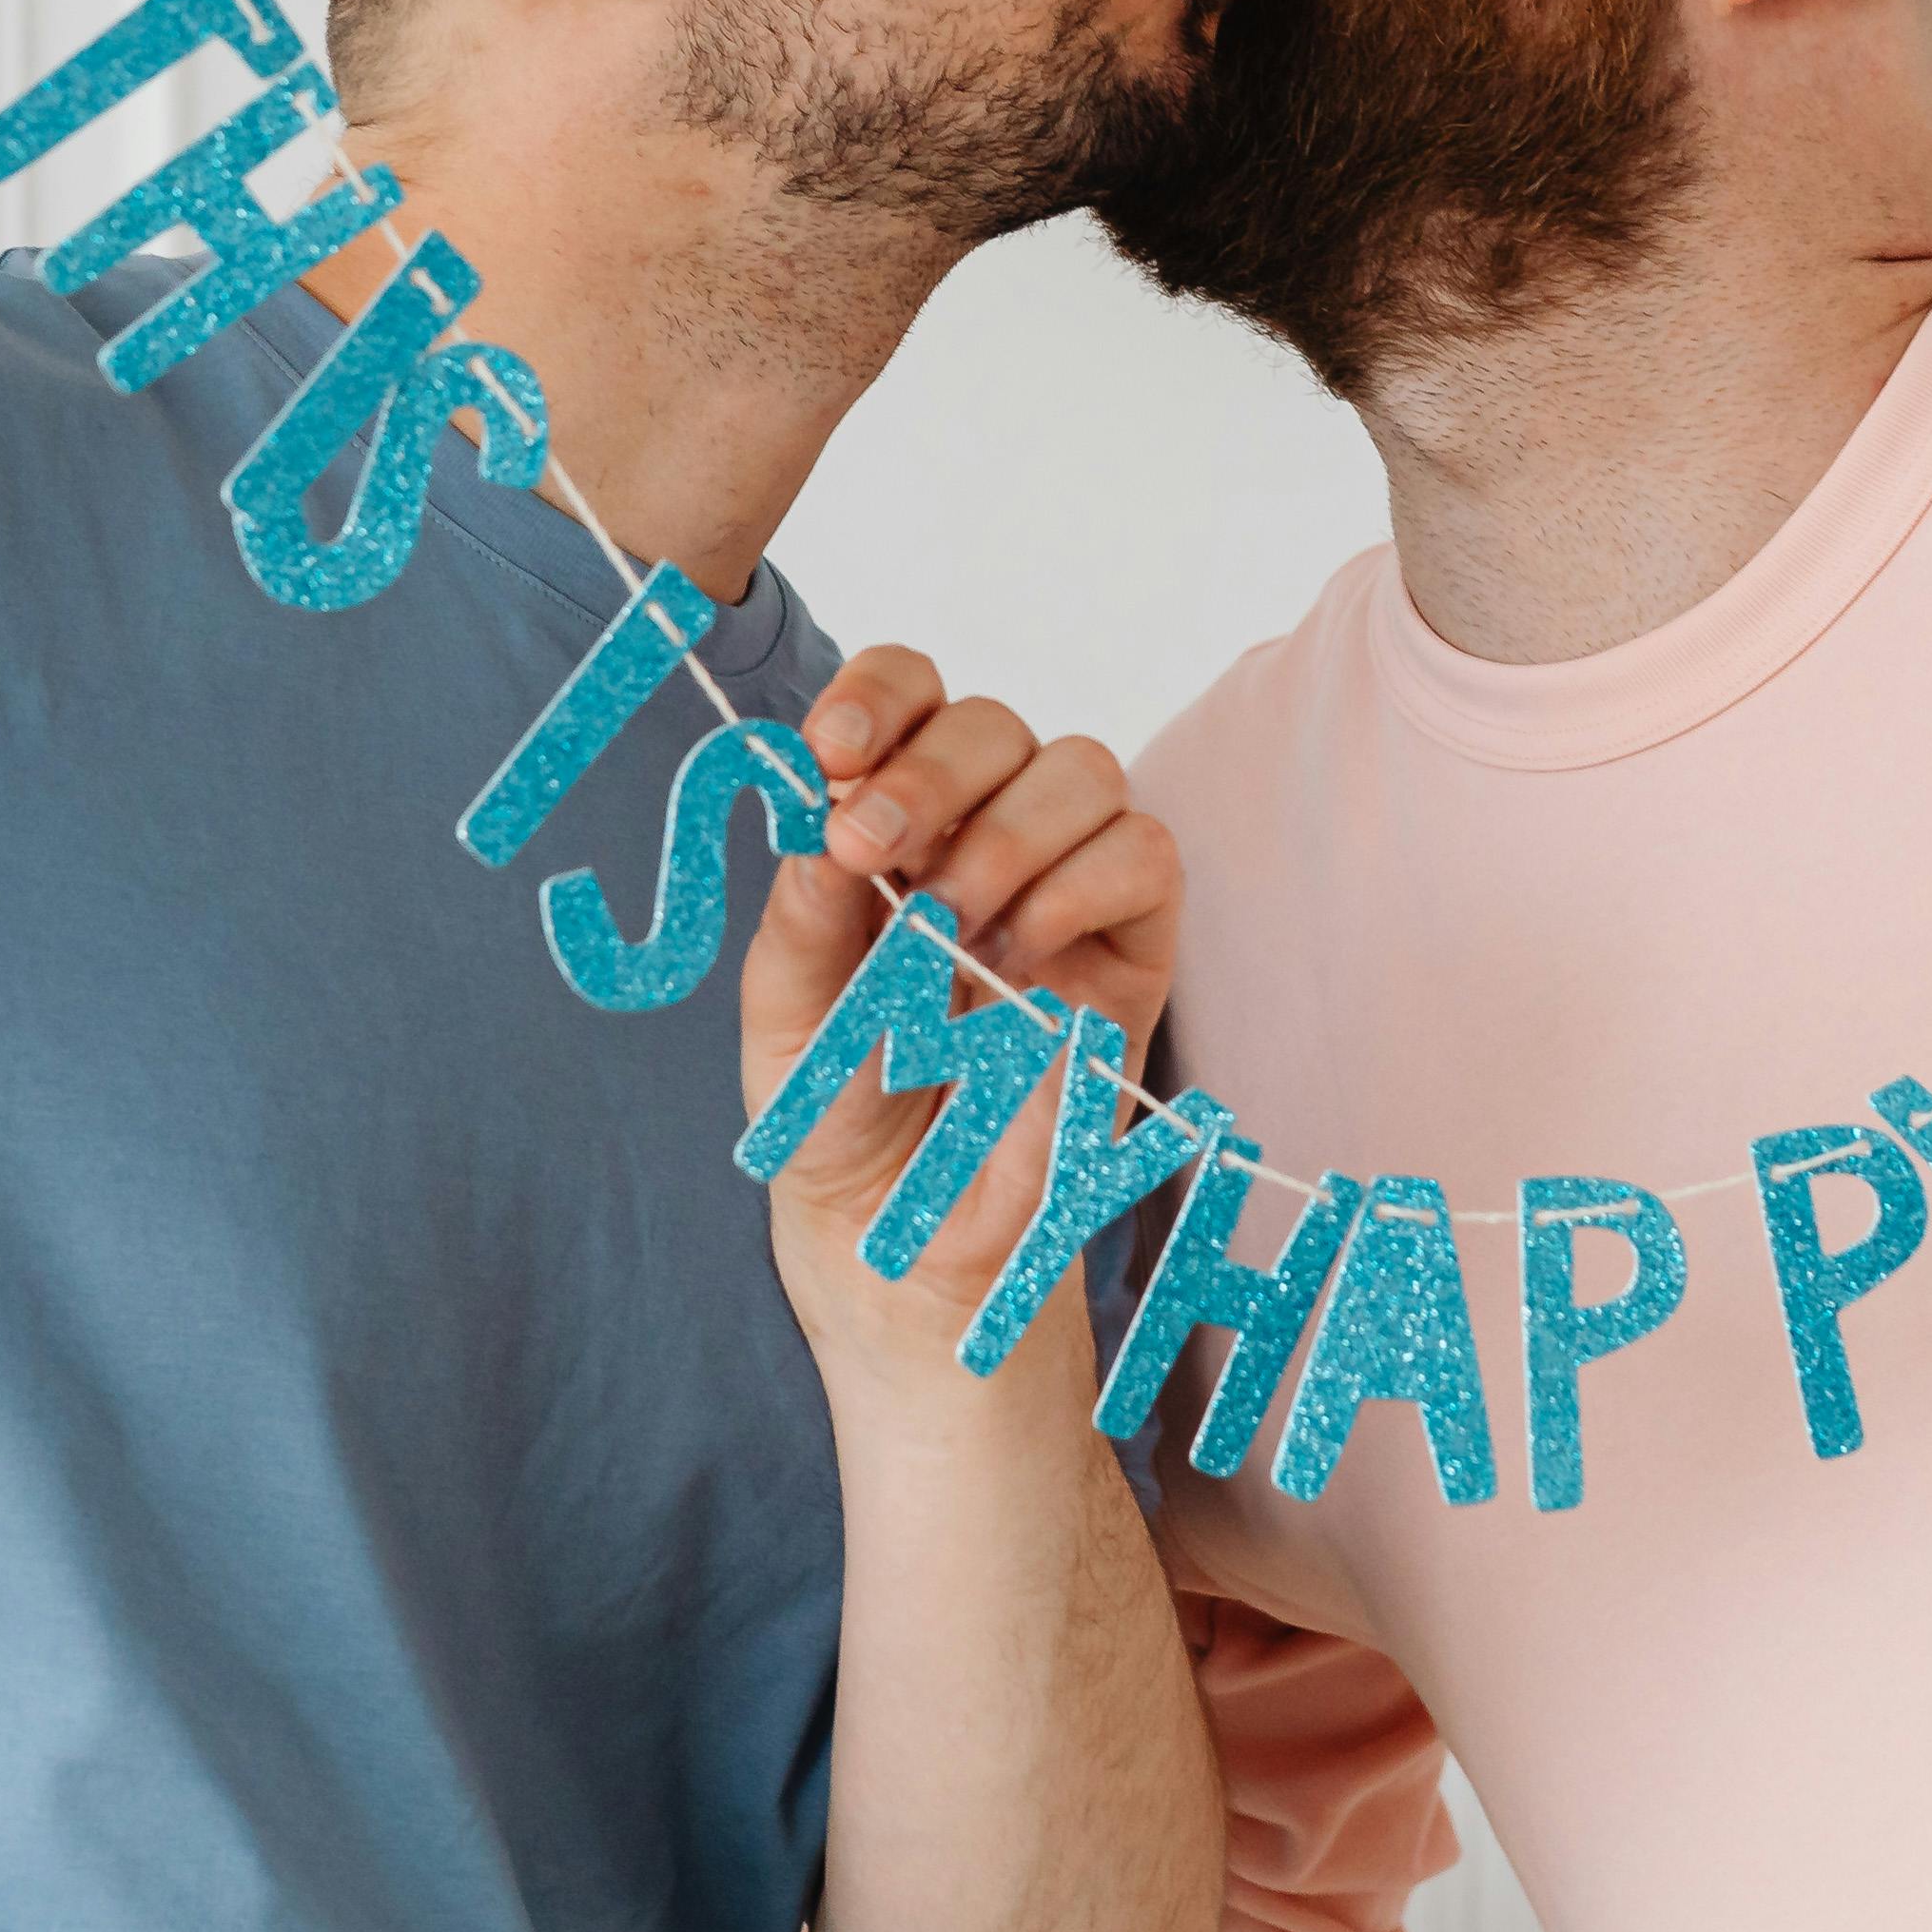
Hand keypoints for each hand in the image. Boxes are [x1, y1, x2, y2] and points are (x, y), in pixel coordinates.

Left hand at [738, 647, 1179, 1398]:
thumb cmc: (841, 1112)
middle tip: (874, 847)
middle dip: (930, 769)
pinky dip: (1081, 884)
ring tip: (951, 927)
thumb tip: (821, 816)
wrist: (907, 1234)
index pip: (905, 698)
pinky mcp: (1136, 943)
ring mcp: (1065, 881)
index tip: (830, 750)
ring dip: (1005, 832)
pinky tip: (1020, 953)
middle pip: (991, 720)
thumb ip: (802, 916)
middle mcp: (982, 831)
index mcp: (889, 823)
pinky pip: (1144, 853)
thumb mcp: (787, 1014)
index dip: (876, 697)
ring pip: (1079, 767)